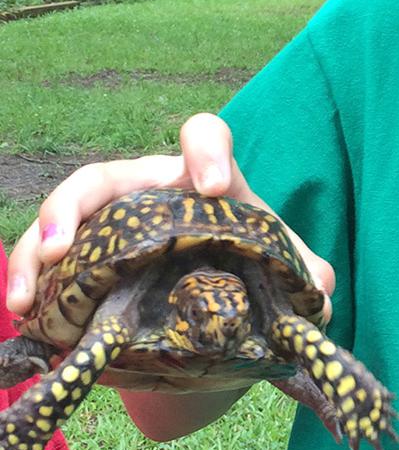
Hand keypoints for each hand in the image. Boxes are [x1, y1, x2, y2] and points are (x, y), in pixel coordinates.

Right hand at [5, 113, 333, 319]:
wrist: (218, 311)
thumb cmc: (251, 268)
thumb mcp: (282, 269)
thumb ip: (304, 273)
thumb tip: (317, 289)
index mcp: (205, 181)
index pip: (204, 136)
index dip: (206, 149)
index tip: (213, 185)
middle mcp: (147, 191)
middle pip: (100, 177)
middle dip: (71, 208)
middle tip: (59, 247)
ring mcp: (107, 222)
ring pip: (58, 218)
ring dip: (29, 254)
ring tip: (24, 297)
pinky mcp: (82, 259)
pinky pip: (41, 260)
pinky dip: (27, 283)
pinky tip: (22, 314)